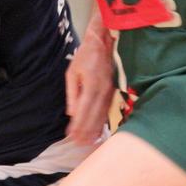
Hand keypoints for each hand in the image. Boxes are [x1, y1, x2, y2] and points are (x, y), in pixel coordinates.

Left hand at [65, 14, 114, 144]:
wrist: (103, 42)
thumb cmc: (85, 56)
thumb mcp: (72, 72)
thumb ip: (72, 94)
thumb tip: (71, 113)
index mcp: (91, 86)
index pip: (84, 111)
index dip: (78, 125)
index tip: (71, 136)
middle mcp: (103, 91)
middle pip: (94, 116)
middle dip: (86, 131)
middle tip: (78, 144)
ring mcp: (110, 91)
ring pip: (102, 115)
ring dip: (95, 129)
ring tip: (87, 142)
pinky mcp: (113, 90)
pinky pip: (108, 109)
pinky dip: (103, 121)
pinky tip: (99, 130)